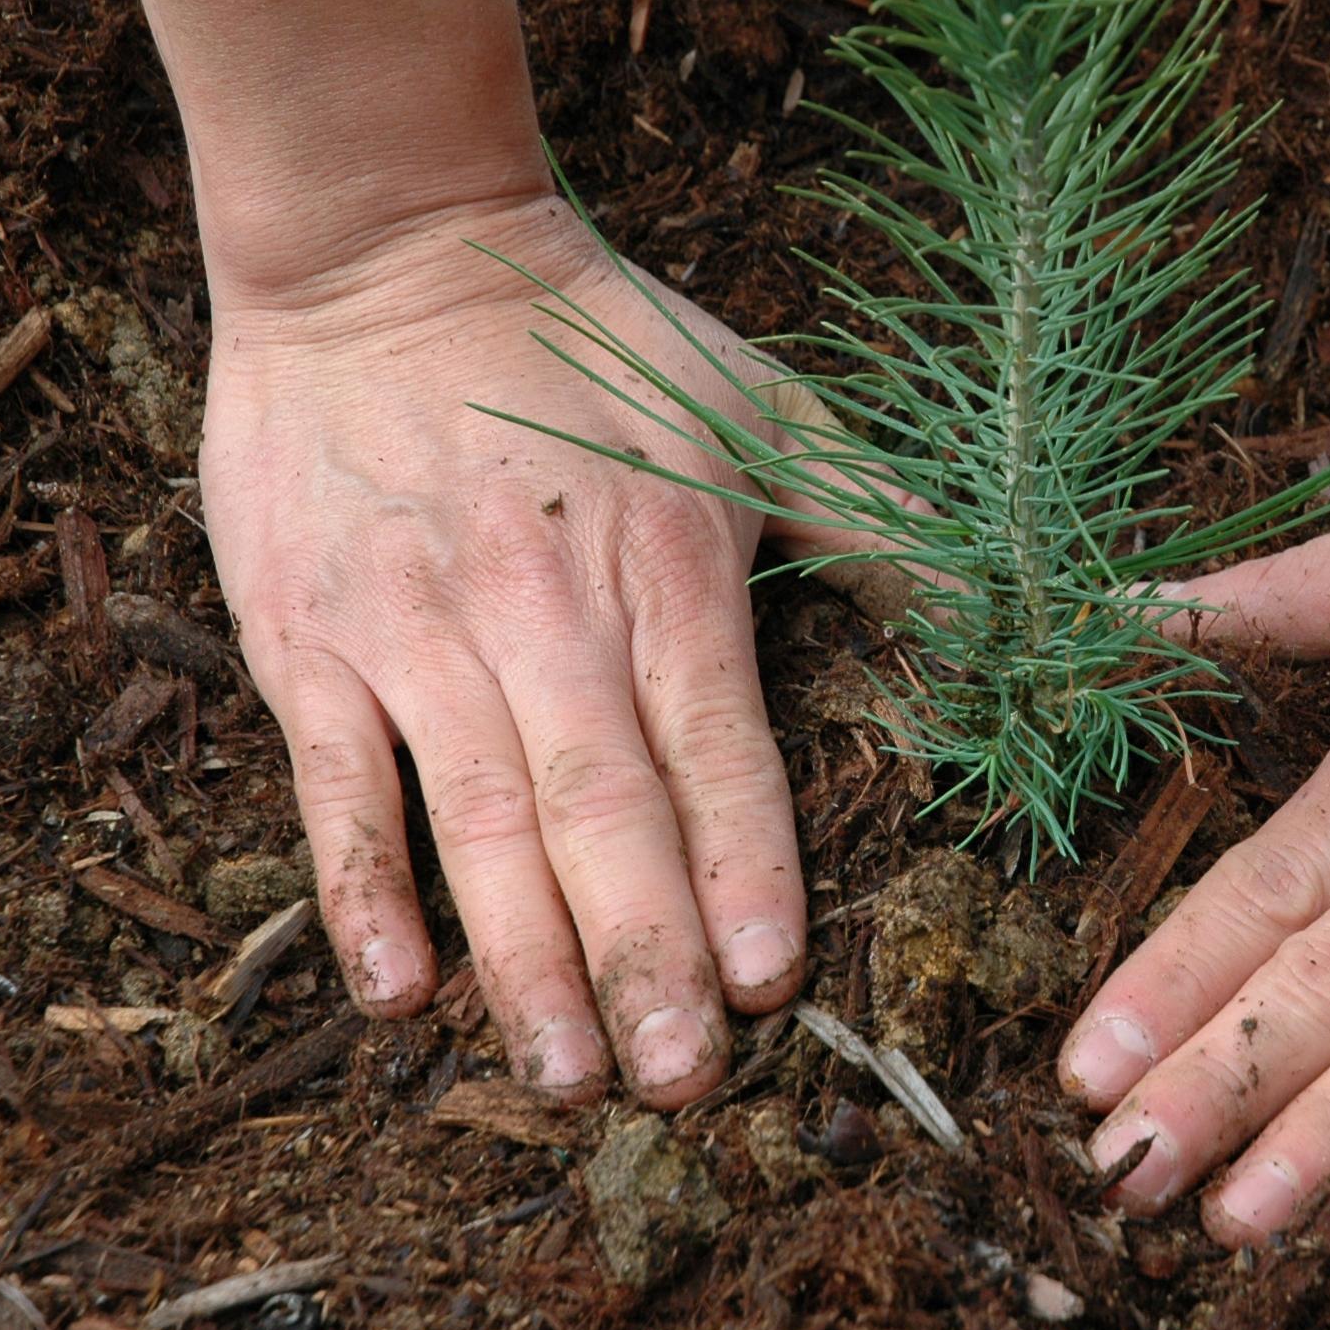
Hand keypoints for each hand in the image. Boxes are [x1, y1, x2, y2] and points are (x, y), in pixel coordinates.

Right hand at [200, 190, 816, 1107]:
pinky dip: (363, 888)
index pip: (715, 744)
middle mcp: (543, 606)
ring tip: (567, 1074)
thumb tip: (1018, 616)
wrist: (383, 245)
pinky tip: (400, 991)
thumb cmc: (593, 336)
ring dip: (524, 955)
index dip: (744, 866)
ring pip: (477, 819)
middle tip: (681, 1084)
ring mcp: (416, 628)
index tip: (773, 982)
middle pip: (601, 806)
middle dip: (645, 953)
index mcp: (666, 562)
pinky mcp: (310, 636)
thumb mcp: (762, 405)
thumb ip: (882, 522)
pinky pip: (334, 783)